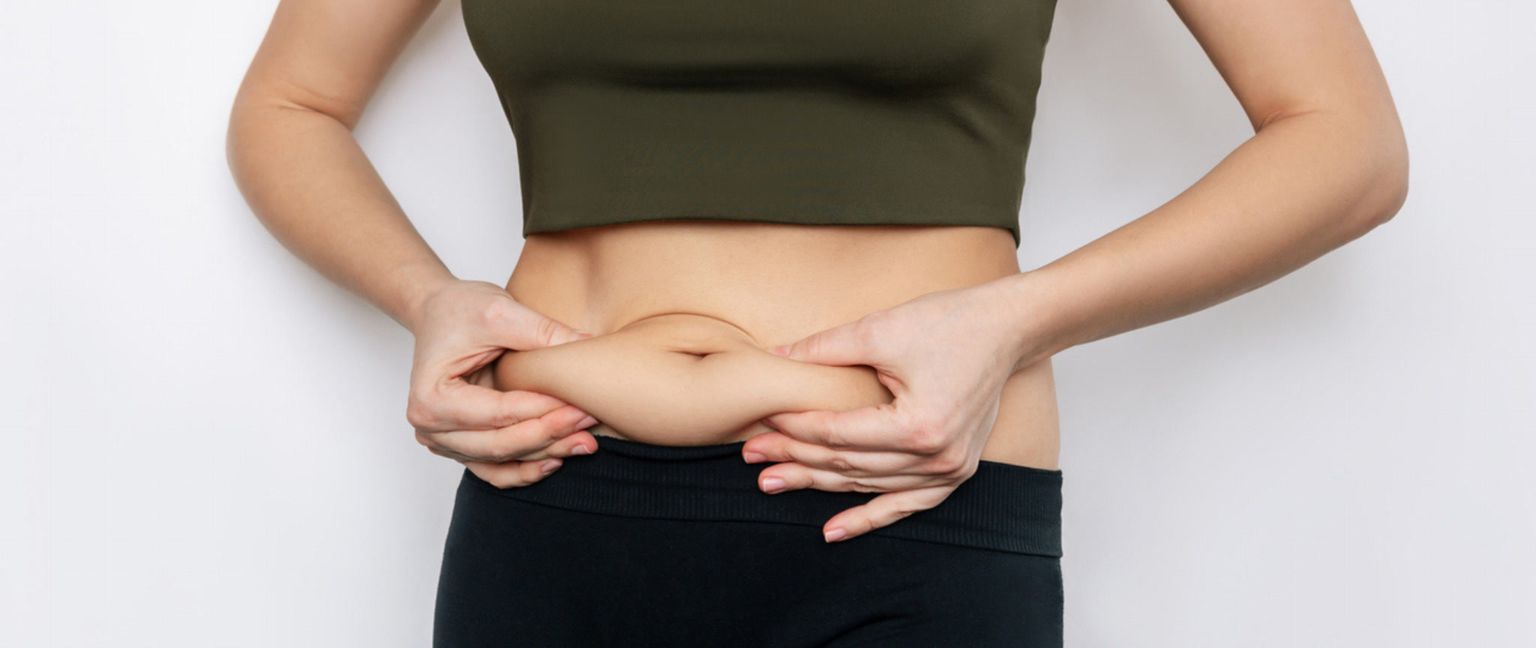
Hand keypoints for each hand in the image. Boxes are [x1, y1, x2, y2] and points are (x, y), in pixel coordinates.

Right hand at [405, 279, 599, 486]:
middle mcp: (431, 428)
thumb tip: (589, 348)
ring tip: (585, 441)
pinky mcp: (461, 445)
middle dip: (550, 434)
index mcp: (432, 398)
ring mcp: (444, 441)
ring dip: (545, 453)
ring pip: (502, 460)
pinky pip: (494, 471)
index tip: (580, 403)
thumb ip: (542, 333)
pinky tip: (557, 460)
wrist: (440, 312)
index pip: (498, 414)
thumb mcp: (501, 312)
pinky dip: (525, 469)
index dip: (543, 410)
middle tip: (589, 420)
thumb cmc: (460, 309)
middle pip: (500, 444)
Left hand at [742, 275, 1034, 542]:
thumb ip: (824, 348)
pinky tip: (832, 531)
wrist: (1007, 329)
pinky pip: (906, 505)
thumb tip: (774, 357)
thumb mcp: (881, 330)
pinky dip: (869, 517)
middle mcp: (936, 458)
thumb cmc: (950, 322)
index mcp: (918, 425)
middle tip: (752, 459)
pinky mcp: (954, 471)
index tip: (760, 422)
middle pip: (849, 465)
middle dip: (795, 459)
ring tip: (774, 483)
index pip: (839, 434)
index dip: (795, 428)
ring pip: (868, 485)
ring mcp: (949, 470)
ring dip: (820, 486)